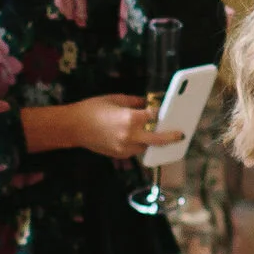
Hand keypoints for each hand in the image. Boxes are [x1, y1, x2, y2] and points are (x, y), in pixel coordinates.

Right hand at [60, 92, 184, 159]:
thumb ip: (135, 102)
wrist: (73, 127)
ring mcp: (125, 147)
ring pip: (146, 147)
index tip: (169, 110)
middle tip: (181, 135)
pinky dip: (139, 144)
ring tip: (160, 135)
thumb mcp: (116, 99)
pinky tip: (139, 138)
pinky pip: (135, 151)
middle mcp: (130, 135)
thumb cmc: (92, 109)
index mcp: (131, 118)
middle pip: (158, 139)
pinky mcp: (119, 155)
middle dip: (171, 137)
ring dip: (152, 141)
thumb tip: (148, 104)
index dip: (162, 113)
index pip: (155, 116)